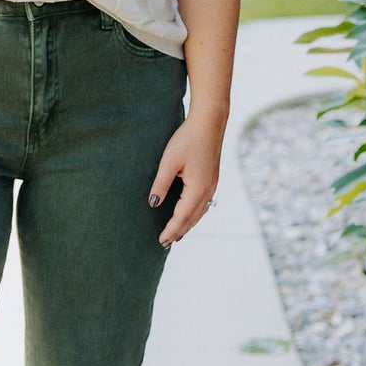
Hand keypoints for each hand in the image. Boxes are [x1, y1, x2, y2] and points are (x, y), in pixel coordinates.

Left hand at [147, 110, 225, 245]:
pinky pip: (203, 204)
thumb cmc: (188, 139)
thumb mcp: (169, 162)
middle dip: (179, 231)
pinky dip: (194, 214)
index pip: (182, 216)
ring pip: (199, 212)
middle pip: (192, 218)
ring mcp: (212, 185)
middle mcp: (208, 191)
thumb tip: (153, 204)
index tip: (161, 241)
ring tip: (177, 234)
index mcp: (197, 189)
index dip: (171, 230)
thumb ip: (161, 185)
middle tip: (165, 243)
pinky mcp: (212, 179)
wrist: (209, 123)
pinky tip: (189, 213)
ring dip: (187, 224)